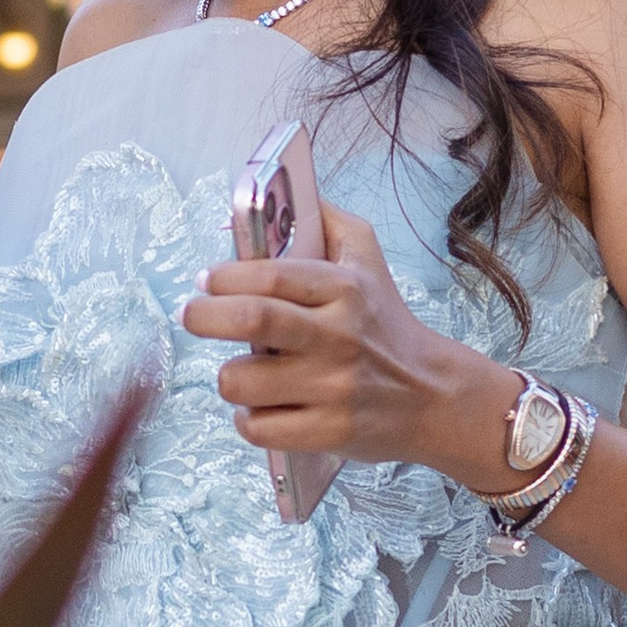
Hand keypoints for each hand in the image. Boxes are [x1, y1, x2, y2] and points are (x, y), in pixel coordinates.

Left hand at [181, 206, 524, 478]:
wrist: (434, 395)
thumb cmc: (386, 324)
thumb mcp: (368, 259)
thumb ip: (327, 220)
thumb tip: (279, 194)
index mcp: (344, 289)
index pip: (271, 275)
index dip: (224, 276)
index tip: (205, 281)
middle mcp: (338, 337)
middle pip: (252, 320)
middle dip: (204, 317)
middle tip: (192, 316)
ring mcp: (334, 388)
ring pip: (243, 381)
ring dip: (228, 376)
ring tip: (241, 372)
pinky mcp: (330, 432)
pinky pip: (259, 427)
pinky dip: (246, 419)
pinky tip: (258, 407)